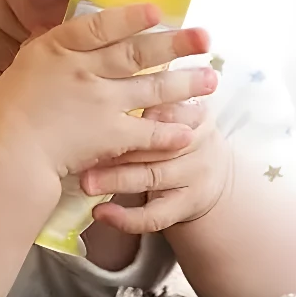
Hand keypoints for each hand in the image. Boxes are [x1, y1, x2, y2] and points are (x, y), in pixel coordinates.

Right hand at [0, 3, 215, 181]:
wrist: (8, 154)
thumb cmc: (9, 109)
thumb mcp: (24, 63)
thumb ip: (49, 45)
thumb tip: (63, 26)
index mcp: (60, 49)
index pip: (101, 26)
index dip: (130, 17)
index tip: (157, 10)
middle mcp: (85, 71)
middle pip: (137, 53)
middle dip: (175, 44)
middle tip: (205, 38)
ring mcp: (100, 103)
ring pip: (152, 89)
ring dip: (185, 83)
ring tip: (211, 78)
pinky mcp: (110, 136)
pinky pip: (147, 132)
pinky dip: (170, 130)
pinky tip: (190, 128)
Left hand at [81, 96, 232, 233]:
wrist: (211, 172)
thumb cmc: (176, 130)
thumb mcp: (173, 107)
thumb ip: (148, 94)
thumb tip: (101, 78)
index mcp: (194, 112)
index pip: (167, 110)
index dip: (138, 115)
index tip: (105, 109)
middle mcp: (198, 143)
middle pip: (156, 144)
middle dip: (119, 148)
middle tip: (84, 147)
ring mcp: (195, 177)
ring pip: (152, 178)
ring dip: (116, 180)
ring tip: (86, 182)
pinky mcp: (186, 207)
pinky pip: (156, 216)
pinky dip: (127, 218)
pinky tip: (101, 214)